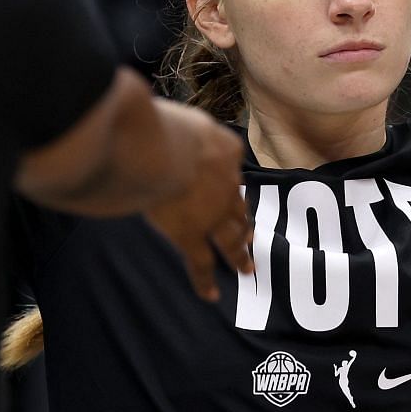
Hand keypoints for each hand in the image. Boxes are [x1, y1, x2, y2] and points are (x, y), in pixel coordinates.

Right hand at [142, 103, 252, 302]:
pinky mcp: (190, 235)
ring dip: (239, 254)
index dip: (229, 178)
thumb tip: (171, 130)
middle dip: (245, 222)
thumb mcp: (181, 116)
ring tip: (247, 269)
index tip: (229, 185)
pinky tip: (211, 295)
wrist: (157, 152)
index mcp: (226, 150)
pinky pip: (200, 263)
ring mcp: (211, 214)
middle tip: (253, 236)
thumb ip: (182, 128)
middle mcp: (226, 184)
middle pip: (238, 206)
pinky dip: (205, 281)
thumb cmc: (161, 126)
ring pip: (231, 239)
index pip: (231, 167)